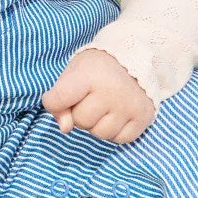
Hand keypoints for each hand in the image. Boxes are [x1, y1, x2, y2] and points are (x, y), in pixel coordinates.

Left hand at [41, 49, 155, 144]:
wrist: (135, 58)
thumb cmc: (97, 68)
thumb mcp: (73, 73)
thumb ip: (60, 100)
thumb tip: (65, 128)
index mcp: (90, 75)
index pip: (58, 99)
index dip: (53, 101)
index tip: (59, 96)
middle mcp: (112, 92)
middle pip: (81, 121)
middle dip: (80, 113)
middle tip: (91, 98)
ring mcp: (129, 106)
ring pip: (100, 134)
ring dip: (98, 124)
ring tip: (105, 107)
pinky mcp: (143, 117)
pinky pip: (119, 139)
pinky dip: (115, 131)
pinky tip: (117, 114)